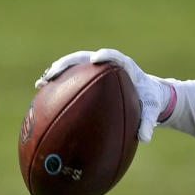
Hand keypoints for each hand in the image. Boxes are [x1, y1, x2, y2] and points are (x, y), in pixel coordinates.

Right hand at [35, 48, 173, 142]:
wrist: (148, 95)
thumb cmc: (149, 101)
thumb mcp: (152, 111)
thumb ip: (149, 122)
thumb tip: (145, 138)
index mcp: (126, 68)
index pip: (115, 57)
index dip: (106, 55)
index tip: (95, 59)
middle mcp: (108, 65)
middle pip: (85, 57)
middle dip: (69, 63)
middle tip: (55, 72)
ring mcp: (96, 70)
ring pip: (74, 65)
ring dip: (57, 71)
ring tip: (42, 82)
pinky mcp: (89, 76)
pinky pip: (71, 76)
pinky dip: (58, 81)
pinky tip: (42, 90)